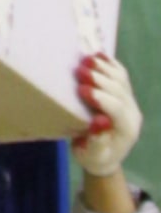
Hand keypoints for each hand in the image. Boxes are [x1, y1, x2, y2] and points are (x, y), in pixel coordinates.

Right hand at [76, 53, 141, 177]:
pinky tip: (100, 55)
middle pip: (119, 91)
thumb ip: (98, 141)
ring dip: (104, 68)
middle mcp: (133, 114)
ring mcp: (130, 102)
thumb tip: (100, 121)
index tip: (81, 89)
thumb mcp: (92, 155)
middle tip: (79, 69)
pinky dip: (111, 64)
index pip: (117, 109)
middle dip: (100, 79)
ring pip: (121, 81)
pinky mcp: (124, 95)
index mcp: (126, 129)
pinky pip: (122, 76)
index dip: (100, 97)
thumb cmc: (94, 157)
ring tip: (87, 59)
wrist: (104, 157)